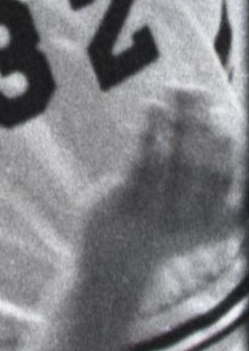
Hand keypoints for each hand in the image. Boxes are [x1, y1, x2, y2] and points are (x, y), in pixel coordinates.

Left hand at [79, 90, 245, 282]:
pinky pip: (142, 159)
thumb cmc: (163, 223)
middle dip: (204, 122)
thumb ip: (216, 177)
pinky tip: (154, 105)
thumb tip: (218, 118)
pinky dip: (151, 128)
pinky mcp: (128, 205)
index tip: (224, 111)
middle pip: (205, 163)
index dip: (230, 142)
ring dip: (179, 117)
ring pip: (175, 157)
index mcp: (218, 223)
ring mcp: (159, 215)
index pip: (232, 178)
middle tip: (199, 89)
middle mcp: (192, 222)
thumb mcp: (200, 210)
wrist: (117, 262)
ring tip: (177, 88)